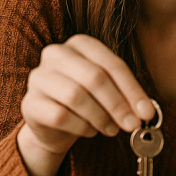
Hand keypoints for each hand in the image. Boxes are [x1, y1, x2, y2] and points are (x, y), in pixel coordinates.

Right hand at [18, 34, 155, 175]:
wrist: (54, 125)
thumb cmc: (88, 102)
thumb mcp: (110, 93)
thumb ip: (128, 97)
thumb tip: (146, 111)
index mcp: (80, 44)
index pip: (112, 64)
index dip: (132, 90)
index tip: (146, 112)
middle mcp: (56, 54)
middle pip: (95, 78)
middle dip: (118, 104)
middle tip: (132, 125)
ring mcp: (39, 77)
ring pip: (77, 96)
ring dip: (100, 117)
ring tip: (111, 129)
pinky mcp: (29, 103)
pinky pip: (60, 116)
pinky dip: (81, 127)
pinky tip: (89, 131)